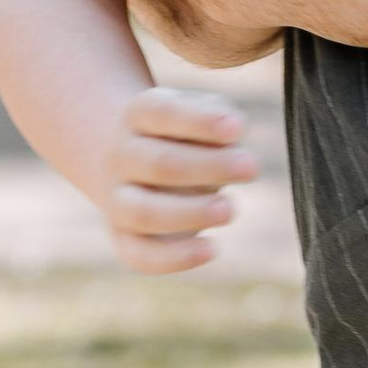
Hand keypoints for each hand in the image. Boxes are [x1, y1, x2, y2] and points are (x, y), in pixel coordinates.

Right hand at [97, 86, 257, 274]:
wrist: (139, 162)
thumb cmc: (190, 133)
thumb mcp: (204, 110)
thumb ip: (218, 116)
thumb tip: (232, 132)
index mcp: (138, 114)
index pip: (161, 112)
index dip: (200, 121)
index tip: (237, 129)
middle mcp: (120, 156)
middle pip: (157, 163)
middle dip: (208, 167)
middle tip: (251, 168)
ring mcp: (116, 199)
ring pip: (143, 212)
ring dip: (190, 214)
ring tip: (230, 209)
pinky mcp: (123, 237)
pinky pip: (139, 254)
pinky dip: (175, 257)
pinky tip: (212, 248)